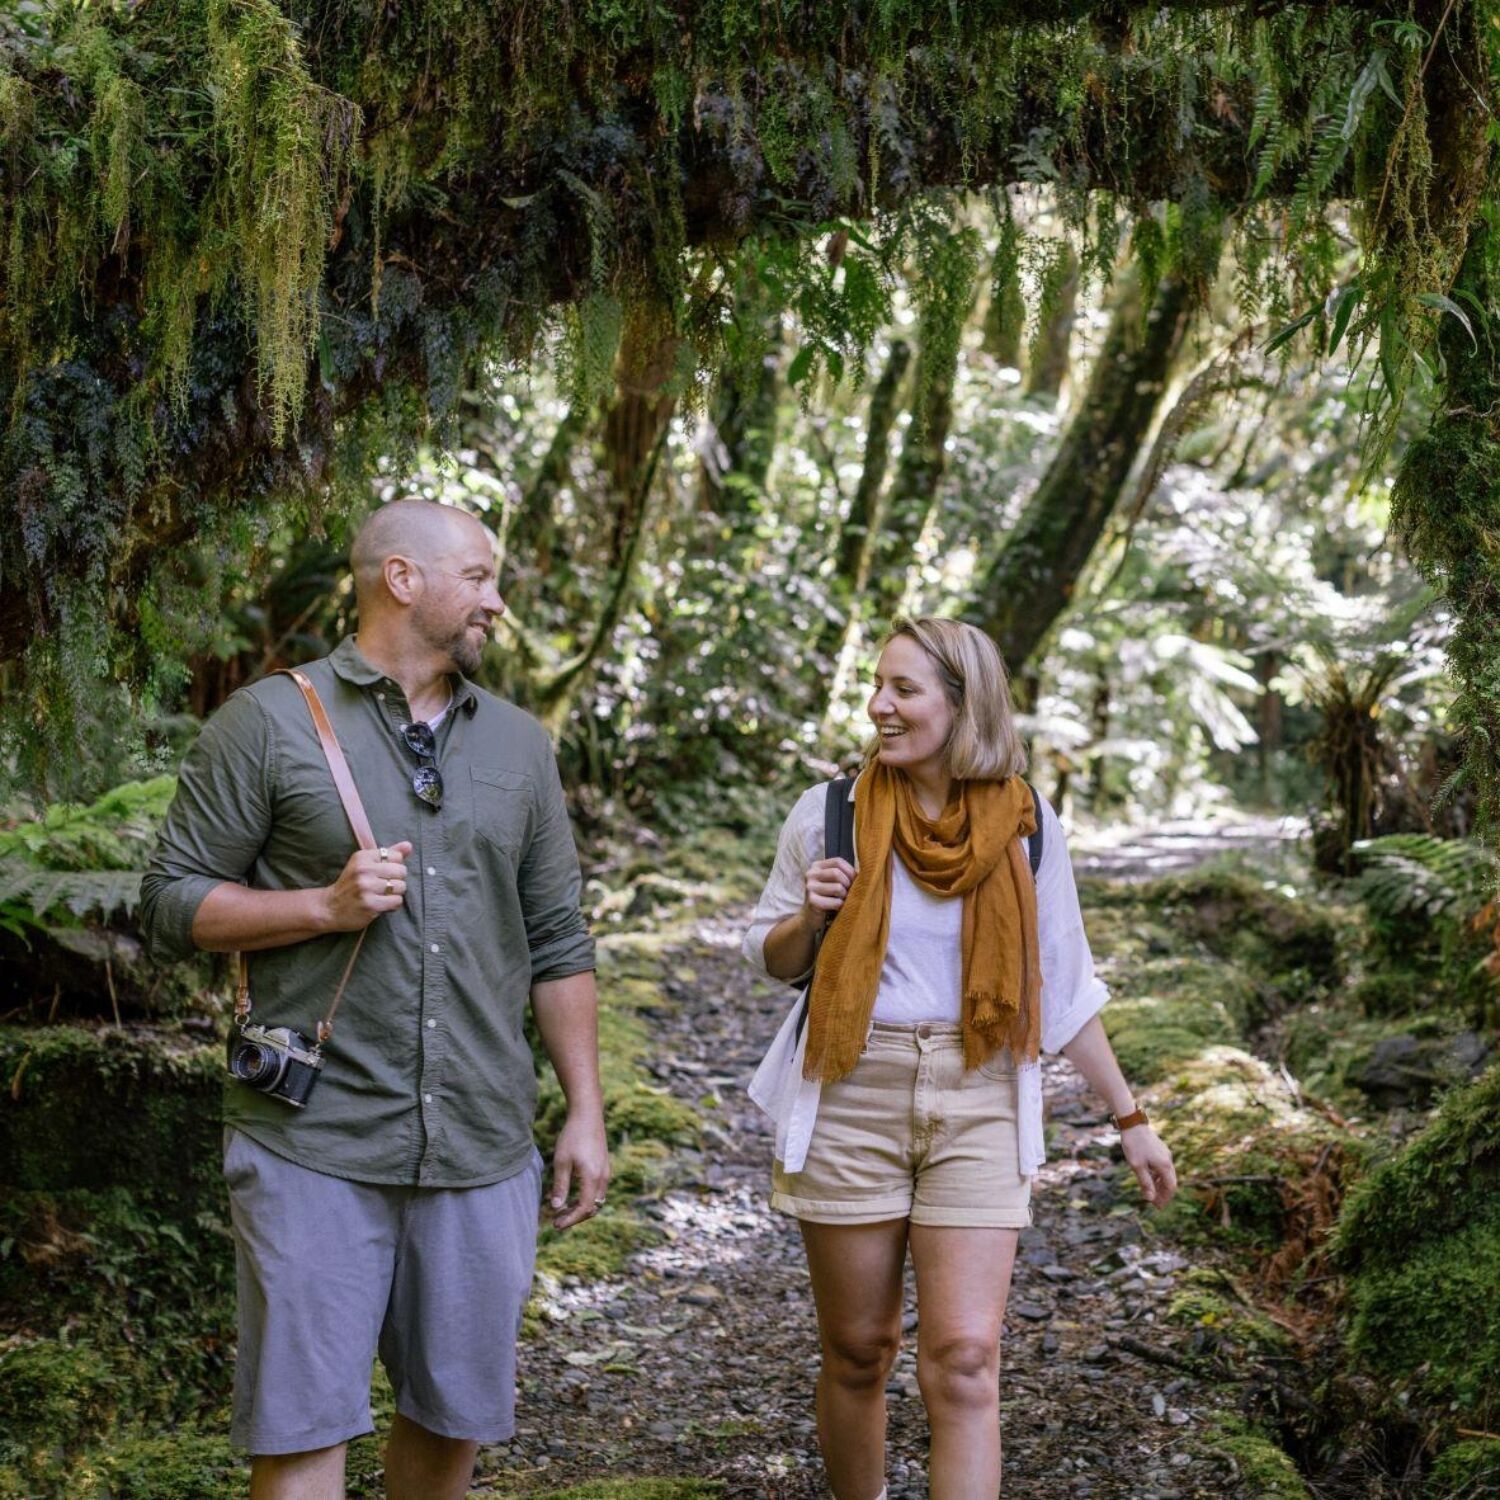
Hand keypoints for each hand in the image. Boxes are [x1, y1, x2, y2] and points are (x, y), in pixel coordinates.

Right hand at [319, 842, 412, 931]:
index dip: (395, 866)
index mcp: (362, 857)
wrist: (329, 908)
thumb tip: (408, 845)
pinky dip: (393, 904)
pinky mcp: (370, 904)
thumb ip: (388, 854)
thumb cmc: (351, 884)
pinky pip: (397, 901)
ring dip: (396, 893)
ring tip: (382, 895)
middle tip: (384, 886)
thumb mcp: (364, 864)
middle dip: (397, 880)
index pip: (397, 856)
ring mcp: (366, 888)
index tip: (383, 873)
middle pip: (401, 871)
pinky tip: (381, 904)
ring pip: (401, 887)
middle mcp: (364, 870)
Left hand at [547, 1111, 610, 1230]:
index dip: (570, 1220)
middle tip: (557, 1220)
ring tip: (562, 1210)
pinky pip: (598, 1190)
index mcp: (592, 1177)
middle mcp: (603, 1177)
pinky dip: (586, 1198)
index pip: (584, 1208)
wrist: (588, 1114)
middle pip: (592, 1208)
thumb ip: (560, 1186)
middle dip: (575, 1217)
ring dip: (581, 1208)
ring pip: (596, 1200)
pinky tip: (571, 1195)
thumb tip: (556, 1208)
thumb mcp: (561, 1161)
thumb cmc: (572, 1136)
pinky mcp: (604, 1166)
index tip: (555, 1225)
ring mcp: (606, 1172)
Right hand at [802, 857, 854, 926]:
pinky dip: (841, 905)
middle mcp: (810, 874)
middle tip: (849, 893)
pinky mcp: (812, 901)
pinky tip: (837, 908)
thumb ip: (844, 875)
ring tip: (842, 900)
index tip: (855, 881)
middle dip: (848, 884)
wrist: (810, 918)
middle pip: (837, 873)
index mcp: (816, 866)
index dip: (850, 871)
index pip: (838, 861)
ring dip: (845, 896)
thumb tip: (866, 872)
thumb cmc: (827, 898)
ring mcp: (809, 887)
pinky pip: (836, 902)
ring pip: (838, 887)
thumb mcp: (834, 882)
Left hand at [1121, 1124, 1176, 1207]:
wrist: (1132, 1124)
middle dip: (1163, 1193)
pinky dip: (1157, 1175)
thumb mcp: (1137, 1166)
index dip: (1165, 1198)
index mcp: (1164, 1165)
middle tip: (1155, 1203)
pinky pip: (1162, 1166)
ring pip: (1166, 1174)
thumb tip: (1150, 1198)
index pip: (1171, 1186)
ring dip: (1160, 1184)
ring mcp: (1164, 1154)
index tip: (1158, 1206)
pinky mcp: (1160, 1149)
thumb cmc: (1134, 1145)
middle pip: (1170, 1181)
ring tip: (1151, 1192)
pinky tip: (1149, 1177)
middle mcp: (1168, 1159)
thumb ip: (1145, 1183)